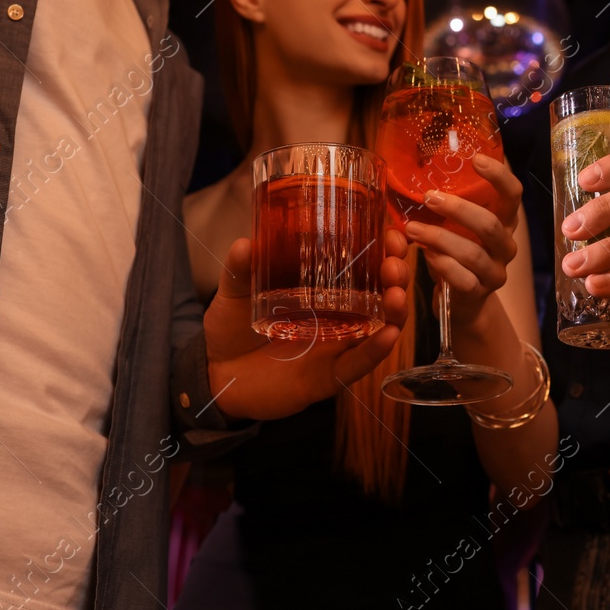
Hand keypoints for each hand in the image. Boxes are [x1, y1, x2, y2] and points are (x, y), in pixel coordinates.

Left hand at [204, 228, 411, 420]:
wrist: (213, 375)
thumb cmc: (231, 329)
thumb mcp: (235, 293)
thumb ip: (240, 270)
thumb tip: (247, 242)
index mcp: (323, 290)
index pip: (364, 264)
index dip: (384, 249)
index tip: (393, 233)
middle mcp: (338, 316)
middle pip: (382, 293)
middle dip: (396, 274)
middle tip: (394, 262)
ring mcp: (336, 346)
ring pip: (379, 328)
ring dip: (396, 310)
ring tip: (396, 294)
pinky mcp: (328, 376)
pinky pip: (358, 364)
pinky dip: (375, 351)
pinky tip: (388, 334)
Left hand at [404, 152, 520, 327]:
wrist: (462, 301)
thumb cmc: (457, 253)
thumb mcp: (459, 227)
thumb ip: (450, 206)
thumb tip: (413, 176)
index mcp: (505, 222)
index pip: (513, 195)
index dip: (499, 176)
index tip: (476, 159)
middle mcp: (506, 246)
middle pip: (490, 224)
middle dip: (458, 209)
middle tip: (428, 197)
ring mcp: (495, 272)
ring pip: (473, 254)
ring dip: (439, 238)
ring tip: (412, 228)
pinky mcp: (479, 294)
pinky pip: (462, 279)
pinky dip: (441, 265)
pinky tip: (425, 254)